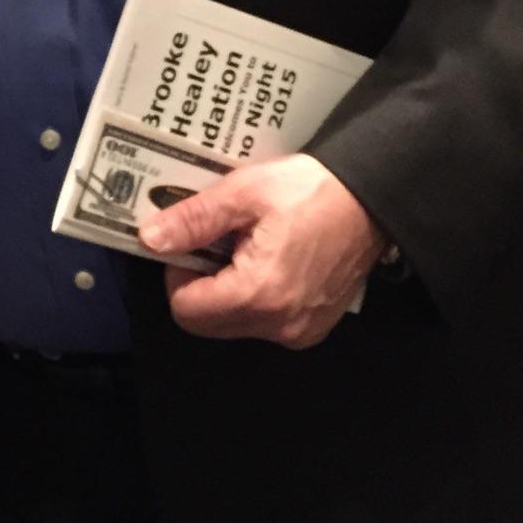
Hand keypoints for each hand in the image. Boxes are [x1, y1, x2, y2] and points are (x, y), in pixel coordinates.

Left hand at [138, 156, 387, 348]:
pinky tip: (268, 259)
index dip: (177, 274)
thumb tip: (150, 238)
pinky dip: (254, 297)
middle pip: (207, 322)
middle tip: (218, 241)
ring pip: (234, 323)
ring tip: (247, 246)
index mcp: (258, 295)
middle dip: (200, 284)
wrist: (372, 198)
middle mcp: (279, 325)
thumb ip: (193, 220)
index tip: (192, 242)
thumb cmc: (311, 191)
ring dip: (227, 290)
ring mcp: (299, 331)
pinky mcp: (313, 327)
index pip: (185, 310)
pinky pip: (264, 322)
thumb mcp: (244, 193)